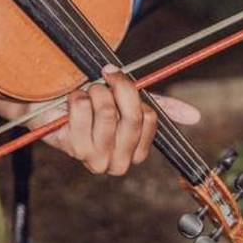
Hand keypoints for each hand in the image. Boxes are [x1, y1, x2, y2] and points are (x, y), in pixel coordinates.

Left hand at [38, 65, 200, 174]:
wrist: (47, 105)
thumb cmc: (88, 105)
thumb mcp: (125, 103)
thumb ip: (158, 106)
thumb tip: (195, 116)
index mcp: (136, 153)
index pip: (149, 117)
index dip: (132, 93)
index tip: (117, 80)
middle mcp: (118, 162)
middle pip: (132, 115)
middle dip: (115, 89)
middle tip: (100, 80)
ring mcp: (94, 158)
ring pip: (107, 111)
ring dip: (93, 92)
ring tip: (83, 94)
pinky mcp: (71, 147)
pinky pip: (82, 108)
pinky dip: (76, 96)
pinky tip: (70, 102)